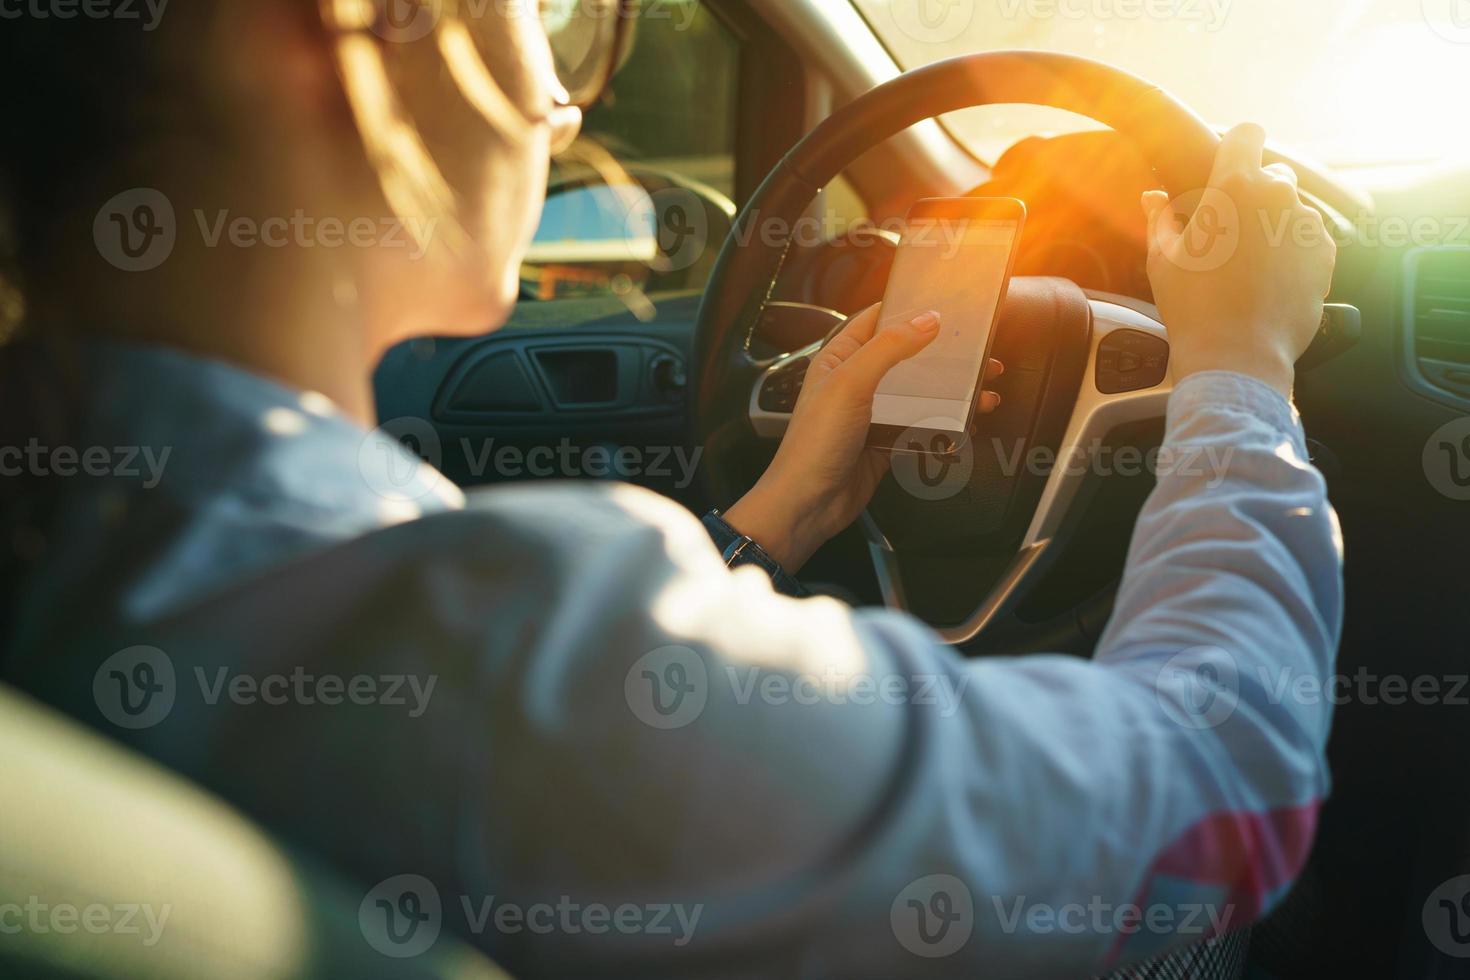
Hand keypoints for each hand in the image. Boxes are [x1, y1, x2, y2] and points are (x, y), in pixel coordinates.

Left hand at [724, 304, 1002, 572]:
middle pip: (907, 356)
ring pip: (920, 392)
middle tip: (978, 349)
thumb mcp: (850, 385)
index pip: (876, 320)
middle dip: (944, 352)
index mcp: (839, 359)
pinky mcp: (886, 440)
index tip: (944, 303)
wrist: (809, 504)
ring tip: (984, 386)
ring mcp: (873, 413)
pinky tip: (968, 418)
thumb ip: (888, 349)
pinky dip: (945, 421)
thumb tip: (925, 320)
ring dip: (952, 389)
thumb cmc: (813, 445)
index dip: (908, 309)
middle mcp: (856, 382)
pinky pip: (921, 425)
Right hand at [1141, 123, 1336, 397]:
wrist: (1237, 355)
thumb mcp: (1162, 258)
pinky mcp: (1327, 253)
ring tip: (1251, 264)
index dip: (1237, 145)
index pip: (1247, 133)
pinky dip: (1294, 250)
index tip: (1230, 162)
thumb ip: (1160, 218)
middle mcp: (1278, 195)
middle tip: (1230, 230)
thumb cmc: (1192, 306)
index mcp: (1235, 187)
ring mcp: (1307, 224)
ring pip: (1292, 208)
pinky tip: (1270, 280)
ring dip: (1275, 224)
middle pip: (1272, 173)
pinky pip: (1310, 237)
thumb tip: (1153, 198)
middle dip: (1255, 193)